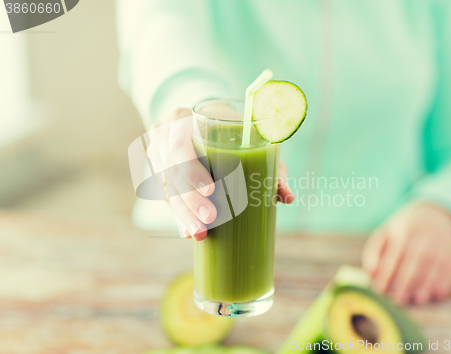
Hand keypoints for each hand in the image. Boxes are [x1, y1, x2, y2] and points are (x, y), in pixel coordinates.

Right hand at [149, 107, 293, 240]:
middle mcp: (163, 137)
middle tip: (210, 219)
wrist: (205, 122)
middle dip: (190, 200)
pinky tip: (189, 232)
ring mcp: (157, 156)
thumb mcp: (249, 138)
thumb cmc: (231, 129)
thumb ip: (269, 164)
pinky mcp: (159, 173)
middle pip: (171, 172)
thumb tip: (286, 197)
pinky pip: (166, 196)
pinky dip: (179, 215)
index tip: (211, 190)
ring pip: (167, 189)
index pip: (179, 146)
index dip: (191, 170)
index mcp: (180, 119)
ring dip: (184, 214)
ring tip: (200, 234)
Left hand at [361, 202, 450, 304]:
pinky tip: (436, 295)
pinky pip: (449, 267)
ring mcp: (439, 242)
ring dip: (425, 283)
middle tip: (397, 300)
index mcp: (402, 230)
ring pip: (432, 264)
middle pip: (413, 259)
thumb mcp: (385, 233)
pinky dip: (444, 281)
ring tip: (417, 300)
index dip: (386, 272)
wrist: (434, 215)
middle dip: (405, 281)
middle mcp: (422, 234)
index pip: (393, 253)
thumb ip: (373, 251)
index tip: (379, 289)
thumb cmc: (402, 231)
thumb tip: (368, 272)